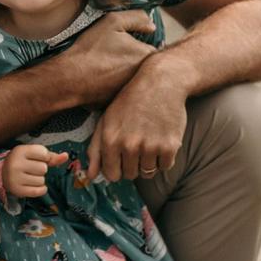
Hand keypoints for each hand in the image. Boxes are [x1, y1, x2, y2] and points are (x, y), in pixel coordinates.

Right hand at [4, 144, 67, 197]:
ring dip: (39, 180)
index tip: (36, 158)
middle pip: (43, 168)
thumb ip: (51, 156)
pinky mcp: (17, 190)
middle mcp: (16, 164)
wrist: (3, 173)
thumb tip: (66, 156)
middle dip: (41, 170)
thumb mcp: (34, 155)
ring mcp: (15, 178)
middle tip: (31, 169)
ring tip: (30, 177)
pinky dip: (41, 189)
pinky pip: (39, 191)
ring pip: (41, 181)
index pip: (44, 153)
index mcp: (20, 151)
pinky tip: (35, 186)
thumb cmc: (23, 161)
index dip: (44, 157)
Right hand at [48, 11, 156, 107]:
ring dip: (128, 74)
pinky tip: (104, 81)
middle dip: (136, 61)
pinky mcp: (125, 102)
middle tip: (115, 58)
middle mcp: (146, 76)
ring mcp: (136, 91)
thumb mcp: (112, 22)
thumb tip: (151, 27)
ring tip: (108, 69)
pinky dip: (118, 86)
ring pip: (137, 79)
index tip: (125, 47)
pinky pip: (127, 92)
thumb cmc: (90, 50)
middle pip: (148, 66)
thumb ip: (137, 18)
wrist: (70, 79)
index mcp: (148, 56)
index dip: (140, 46)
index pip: (156, 50)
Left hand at [87, 56, 188, 181]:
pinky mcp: (170, 146)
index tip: (120, 160)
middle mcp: (129, 145)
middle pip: (130, 175)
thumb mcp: (106, 121)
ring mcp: (150, 147)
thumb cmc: (129, 103)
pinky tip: (160, 140)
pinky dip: (163, 158)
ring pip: (148, 172)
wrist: (161, 84)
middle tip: (135, 145)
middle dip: (131, 164)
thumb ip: (95, 150)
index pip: (111, 175)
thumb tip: (90, 176)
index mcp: (110, 140)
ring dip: (148, 161)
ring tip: (148, 141)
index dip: (116, 169)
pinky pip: (165, 167)